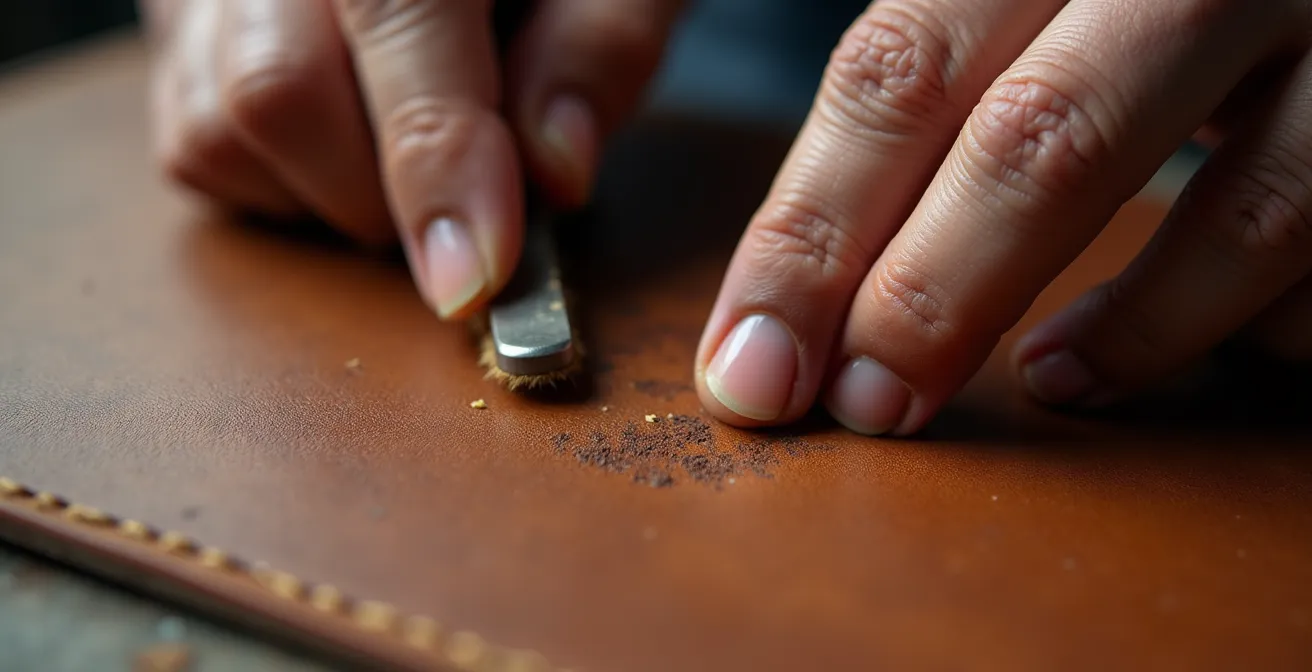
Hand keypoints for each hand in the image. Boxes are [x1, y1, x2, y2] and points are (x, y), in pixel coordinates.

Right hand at [142, 0, 682, 318]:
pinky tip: (347, 141)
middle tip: (466, 193)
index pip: (400, 17)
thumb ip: (599, 48)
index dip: (436, 161)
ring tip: (403, 147)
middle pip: (279, 90)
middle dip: (383, 192)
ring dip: (331, 192)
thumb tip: (556, 171)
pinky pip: (196, 150)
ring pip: (219, 130)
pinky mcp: (178, 35)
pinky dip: (283, 186)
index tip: (473, 278)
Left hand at [695, 0, 1311, 433]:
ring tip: (1045, 383)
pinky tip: (1215, 343)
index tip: (752, 363)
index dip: (812, 232)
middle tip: (864, 408)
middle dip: (931, 299)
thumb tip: (786, 283)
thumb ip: (921, 83)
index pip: (897, 73)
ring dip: (1131, 330)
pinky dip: (1273, 319)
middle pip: (1039, 140)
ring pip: (1244, 211)